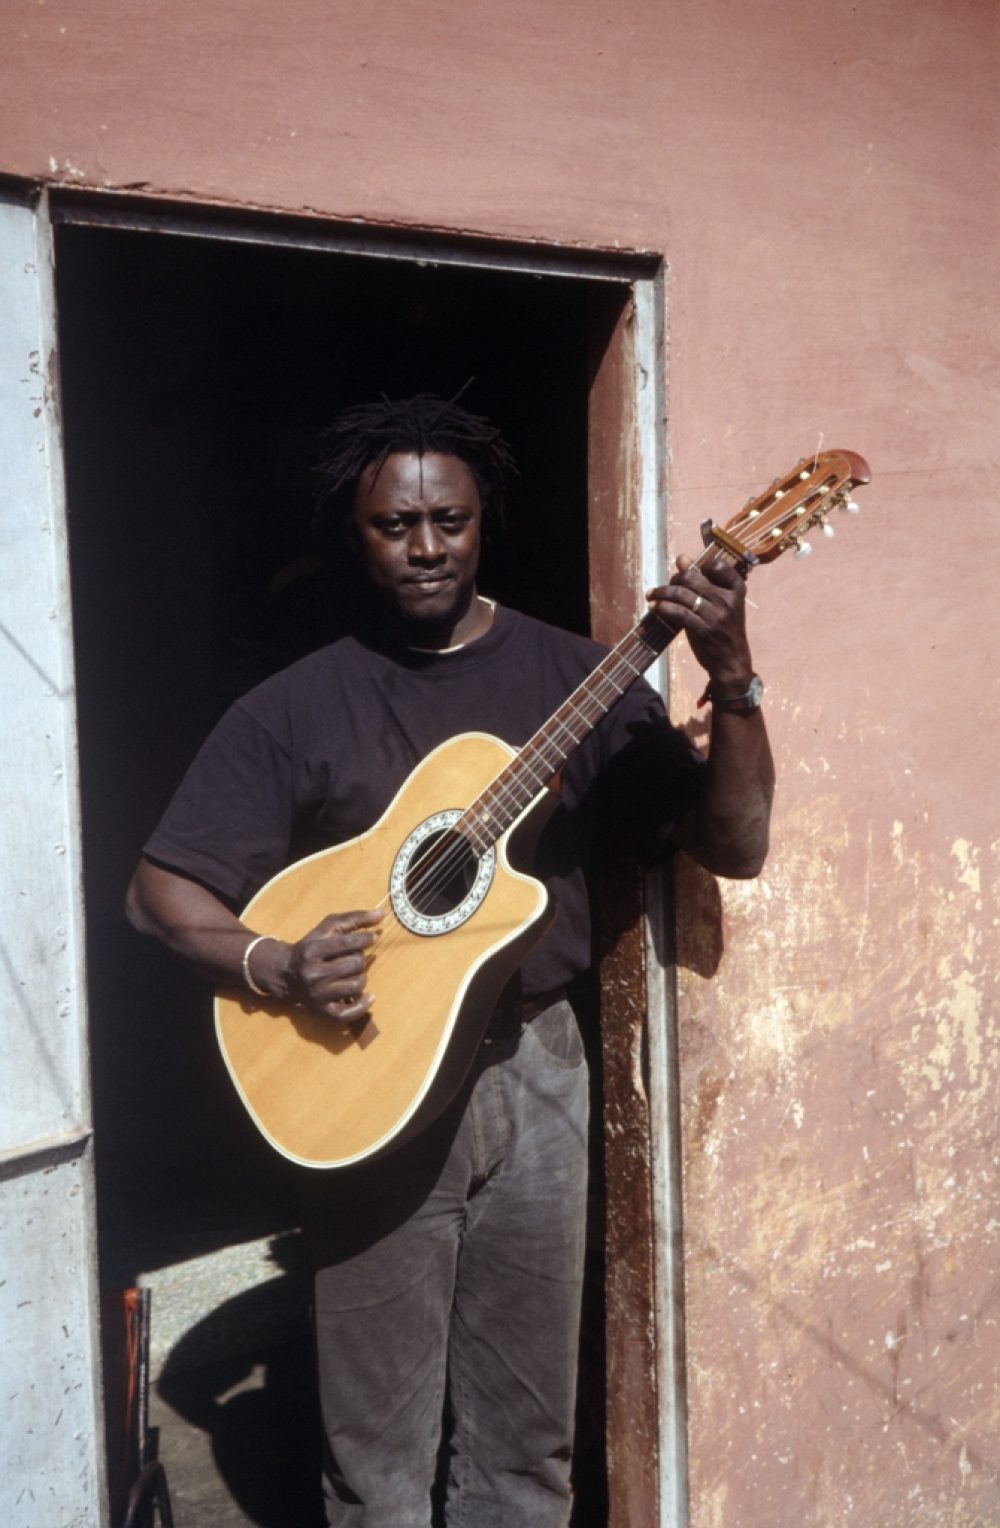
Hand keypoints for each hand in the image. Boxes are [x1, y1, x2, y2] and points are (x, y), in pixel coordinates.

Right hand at [285, 907, 384, 1023]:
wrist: (287, 973)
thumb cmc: (313, 946)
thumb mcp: (328, 928)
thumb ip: (355, 918)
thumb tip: (382, 913)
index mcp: (312, 950)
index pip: (348, 943)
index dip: (366, 939)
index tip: (372, 938)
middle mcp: (313, 974)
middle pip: (355, 964)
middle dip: (361, 958)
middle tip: (355, 957)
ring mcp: (318, 994)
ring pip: (356, 985)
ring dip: (361, 977)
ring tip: (354, 973)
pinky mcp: (323, 1010)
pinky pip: (348, 1013)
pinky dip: (363, 1005)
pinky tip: (370, 996)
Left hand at [646, 554, 753, 692]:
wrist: (732, 662)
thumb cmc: (725, 630)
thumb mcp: (722, 604)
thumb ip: (704, 581)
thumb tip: (681, 558)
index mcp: (736, 589)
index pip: (716, 564)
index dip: (698, 565)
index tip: (686, 573)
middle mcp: (728, 600)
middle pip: (692, 578)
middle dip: (673, 579)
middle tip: (664, 587)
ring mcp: (716, 615)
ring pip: (681, 594)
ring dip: (661, 592)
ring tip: (651, 595)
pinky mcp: (702, 630)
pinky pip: (678, 612)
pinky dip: (662, 607)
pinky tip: (654, 607)